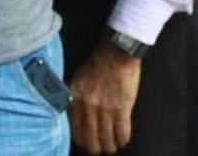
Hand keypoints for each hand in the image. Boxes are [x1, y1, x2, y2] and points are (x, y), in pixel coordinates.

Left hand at [69, 39, 141, 153]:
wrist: (116, 52)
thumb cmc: (97, 64)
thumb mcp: (77, 80)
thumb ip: (75, 99)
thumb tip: (75, 119)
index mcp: (75, 99)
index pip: (76, 130)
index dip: (82, 141)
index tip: (87, 144)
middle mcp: (88, 106)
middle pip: (91, 138)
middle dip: (96, 148)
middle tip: (99, 149)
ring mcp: (105, 108)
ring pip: (106, 138)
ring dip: (110, 146)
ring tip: (112, 147)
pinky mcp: (121, 107)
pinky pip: (122, 131)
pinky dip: (122, 139)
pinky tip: (123, 141)